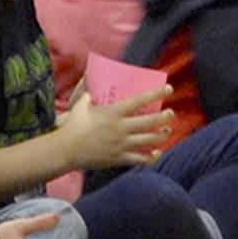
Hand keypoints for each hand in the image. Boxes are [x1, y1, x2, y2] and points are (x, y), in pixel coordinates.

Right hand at [56, 87, 173, 170]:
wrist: (66, 150)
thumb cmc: (73, 126)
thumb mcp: (81, 104)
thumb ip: (89, 93)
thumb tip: (89, 79)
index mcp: (114, 113)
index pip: (140, 101)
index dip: (156, 94)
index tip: (168, 89)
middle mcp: (121, 128)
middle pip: (150, 122)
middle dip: (164, 117)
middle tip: (171, 114)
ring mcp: (121, 145)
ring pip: (149, 141)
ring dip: (162, 136)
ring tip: (167, 131)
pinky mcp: (119, 159)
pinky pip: (140, 159)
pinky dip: (151, 157)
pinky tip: (157, 153)